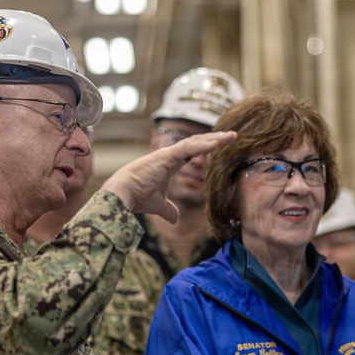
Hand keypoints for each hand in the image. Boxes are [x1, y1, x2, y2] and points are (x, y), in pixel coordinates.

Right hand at [101, 131, 236, 222]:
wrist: (121, 197)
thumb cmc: (135, 199)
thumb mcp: (157, 205)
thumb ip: (168, 209)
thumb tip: (175, 218)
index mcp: (167, 164)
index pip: (191, 151)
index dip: (205, 147)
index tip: (220, 144)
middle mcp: (168, 156)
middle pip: (196, 144)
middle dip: (215, 139)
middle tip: (233, 136)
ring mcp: (167, 155)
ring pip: (195, 143)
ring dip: (215, 139)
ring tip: (232, 136)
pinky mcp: (165, 157)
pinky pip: (188, 149)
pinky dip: (203, 146)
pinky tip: (217, 144)